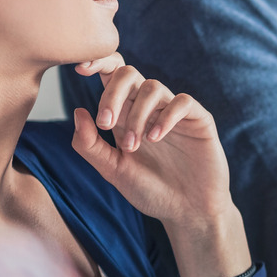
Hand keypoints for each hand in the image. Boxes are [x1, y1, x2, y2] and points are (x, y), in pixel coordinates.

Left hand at [71, 53, 250, 276]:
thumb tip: (78, 111)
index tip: (80, 70)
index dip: (98, 63)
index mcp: (126, 115)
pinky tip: (155, 138)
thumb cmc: (151, 192)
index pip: (112, 76)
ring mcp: (174, 112)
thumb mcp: (113, 171)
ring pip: (153, 87)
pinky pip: (182, 102)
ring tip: (134, 145)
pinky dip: (166, 116)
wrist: (187, 213)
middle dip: (113, 94)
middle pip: (129, 74)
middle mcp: (149, 108)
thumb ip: (91, 145)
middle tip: (105, 124)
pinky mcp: (198, 120)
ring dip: (136, 115)